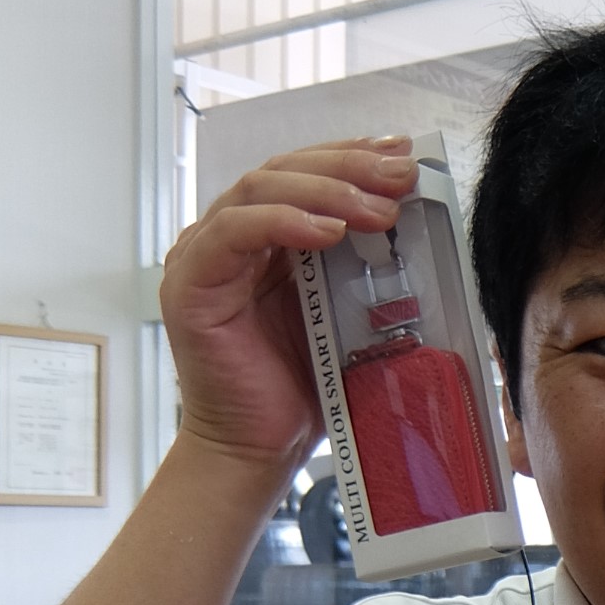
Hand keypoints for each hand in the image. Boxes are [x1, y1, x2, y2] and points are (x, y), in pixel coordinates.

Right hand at [161, 139, 417, 472]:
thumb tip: (414, 216)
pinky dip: (284, 222)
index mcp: (265, 235)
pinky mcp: (190, 285)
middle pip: (283, 169)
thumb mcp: (349, 309)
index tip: (405, 154)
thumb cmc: (307, 387)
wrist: (262, 450)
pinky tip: (329, 231)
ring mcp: (203, 255)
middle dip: (349, 167)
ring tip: (379, 209)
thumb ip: (365, 262)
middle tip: (400, 175)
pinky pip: (235, 232)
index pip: (305, 171)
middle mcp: (228, 235)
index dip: (353, 155)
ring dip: (326, 191)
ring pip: (259, 188)